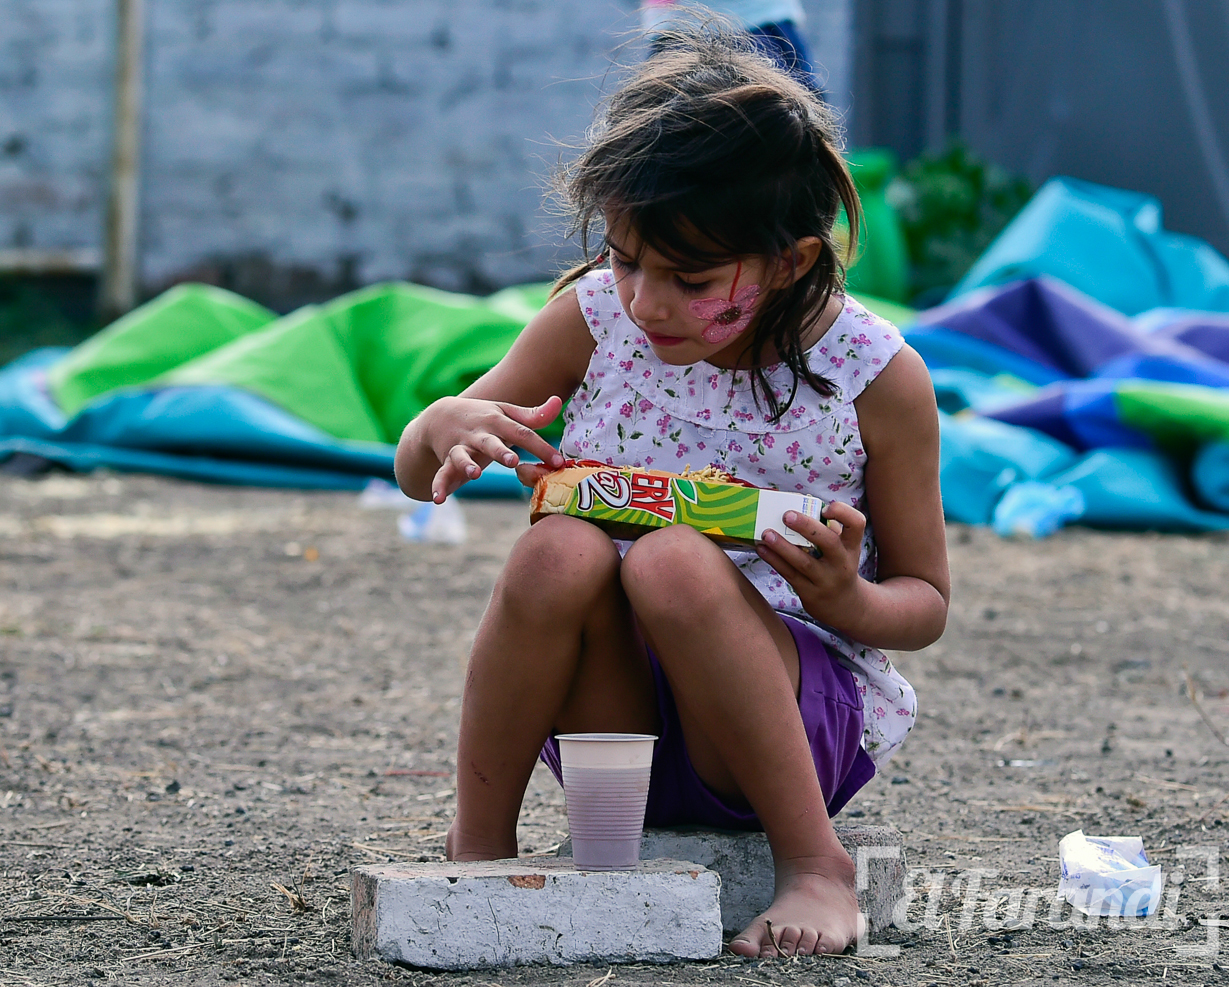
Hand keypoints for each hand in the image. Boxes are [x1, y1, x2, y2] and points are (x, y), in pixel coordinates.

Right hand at [426, 396, 564, 501]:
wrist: (439, 416)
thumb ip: (533, 415)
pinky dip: (438, 485)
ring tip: (475, 474)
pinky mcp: (446, 462)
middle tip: (512, 460)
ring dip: (467, 465)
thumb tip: (558, 401)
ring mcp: (460, 447)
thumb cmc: (483, 417)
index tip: (559, 463)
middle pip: (491, 442)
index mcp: (497, 421)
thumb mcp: (506, 413)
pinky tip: (439, 498)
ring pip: (462, 456)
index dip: (541, 447)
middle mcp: (478, 434)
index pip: (522, 433)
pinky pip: (441, 474)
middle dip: (501, 451)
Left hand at [755, 501, 867, 626]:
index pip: (857, 524)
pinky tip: (761, 549)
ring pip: (803, 562)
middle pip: (829, 542)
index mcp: (851, 546)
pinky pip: (789, 574)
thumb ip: (827, 530)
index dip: (843, 513)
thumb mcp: (842, 549)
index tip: (826, 508)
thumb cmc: (838, 566)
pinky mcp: (810, 593)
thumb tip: (798, 505)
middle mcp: (842, 563)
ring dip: (782, 547)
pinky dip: (774, 560)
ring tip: (766, 533)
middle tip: (787, 515)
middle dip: (807, 527)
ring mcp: (826, 580)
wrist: (846, 606)